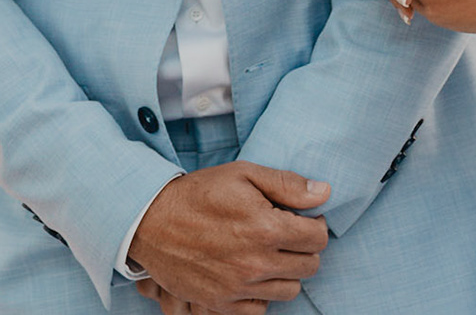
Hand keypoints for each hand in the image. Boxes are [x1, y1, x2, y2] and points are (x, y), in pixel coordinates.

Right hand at [126, 161, 329, 314]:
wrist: (151, 221)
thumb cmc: (200, 193)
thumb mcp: (244, 175)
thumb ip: (288, 185)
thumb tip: (324, 192)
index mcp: (266, 229)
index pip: (318, 239)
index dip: (315, 225)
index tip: (303, 219)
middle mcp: (256, 264)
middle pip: (309, 266)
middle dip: (304, 248)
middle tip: (286, 235)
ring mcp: (238, 288)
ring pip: (289, 290)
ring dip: (286, 272)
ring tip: (268, 253)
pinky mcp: (220, 304)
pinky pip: (260, 309)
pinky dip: (261, 294)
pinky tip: (250, 273)